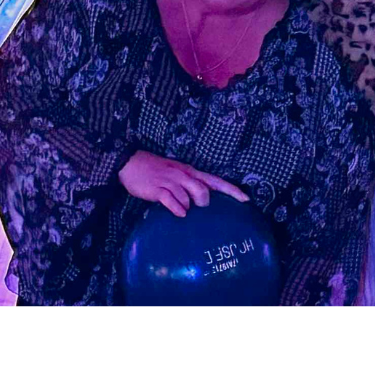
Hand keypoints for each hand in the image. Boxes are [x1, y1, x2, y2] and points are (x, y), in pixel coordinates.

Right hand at [117, 150, 248, 217]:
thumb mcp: (174, 172)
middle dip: (203, 202)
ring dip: (187, 206)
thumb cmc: (153, 169)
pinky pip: (172, 201)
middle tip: (197, 207)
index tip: (245, 199)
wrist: (129, 162)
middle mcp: (182, 175)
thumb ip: (187, 183)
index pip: (215, 180)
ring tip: (180, 208)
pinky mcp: (158, 190)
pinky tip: (178, 213)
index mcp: (189, 171)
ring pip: (188, 197)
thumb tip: (199, 200)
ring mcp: (170, 181)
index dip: (231, 190)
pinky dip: (177, 209)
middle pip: (203, 190)